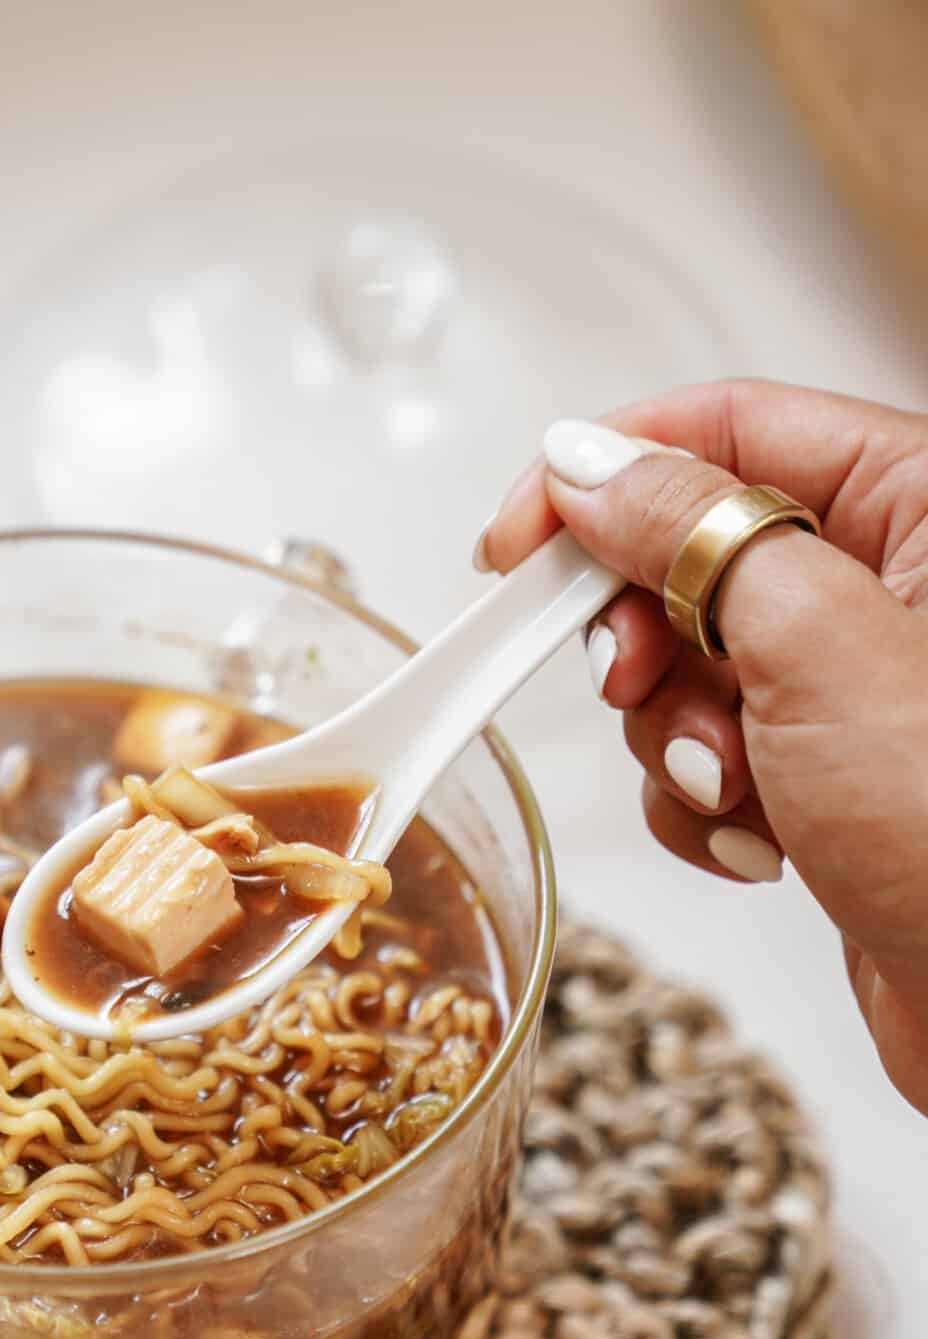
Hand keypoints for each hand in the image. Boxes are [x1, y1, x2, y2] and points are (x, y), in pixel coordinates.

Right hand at [476, 379, 927, 1117]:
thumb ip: (692, 530)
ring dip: (680, 739)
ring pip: (685, 668)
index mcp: (918, 502)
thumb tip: (590, 464)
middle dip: (643, 635)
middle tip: (629, 683)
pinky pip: (705, 758)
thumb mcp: (815, 642)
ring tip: (740, 788)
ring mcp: (852, 686)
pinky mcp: (823, 775)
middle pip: (691, 552)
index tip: (518, 539)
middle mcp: (888, 583)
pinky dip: (704, 805)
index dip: (609, 473)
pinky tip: (761, 842)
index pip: (729, 428)